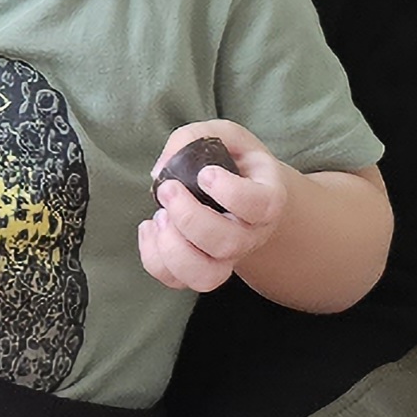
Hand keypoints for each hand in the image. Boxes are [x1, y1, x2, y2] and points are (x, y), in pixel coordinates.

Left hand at [139, 118, 288, 294]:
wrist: (244, 192)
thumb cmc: (233, 160)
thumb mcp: (223, 135)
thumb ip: (193, 138)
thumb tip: (159, 170)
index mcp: (267, 199)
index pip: (260, 206)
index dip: (231, 192)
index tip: (206, 173)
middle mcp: (251, 235)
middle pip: (227, 243)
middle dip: (189, 216)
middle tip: (168, 189)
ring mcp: (227, 258)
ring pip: (206, 276)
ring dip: (173, 248)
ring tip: (159, 217)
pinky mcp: (199, 268)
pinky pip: (177, 281)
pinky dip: (154, 258)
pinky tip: (149, 227)